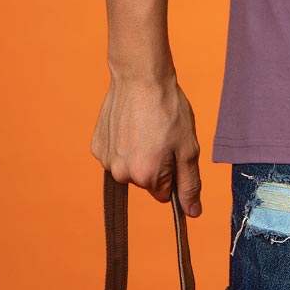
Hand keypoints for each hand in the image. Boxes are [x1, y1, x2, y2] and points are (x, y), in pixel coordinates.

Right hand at [91, 71, 203, 218]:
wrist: (141, 76)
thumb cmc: (168, 109)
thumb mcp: (188, 148)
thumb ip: (190, 184)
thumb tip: (193, 213)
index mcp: (146, 177)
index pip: (164, 193)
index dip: (173, 171)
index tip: (174, 150)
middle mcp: (121, 174)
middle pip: (145, 180)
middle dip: (156, 163)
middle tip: (162, 134)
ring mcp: (105, 159)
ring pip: (129, 167)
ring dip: (139, 152)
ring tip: (146, 125)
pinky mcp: (97, 145)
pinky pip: (115, 153)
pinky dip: (123, 142)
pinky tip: (130, 123)